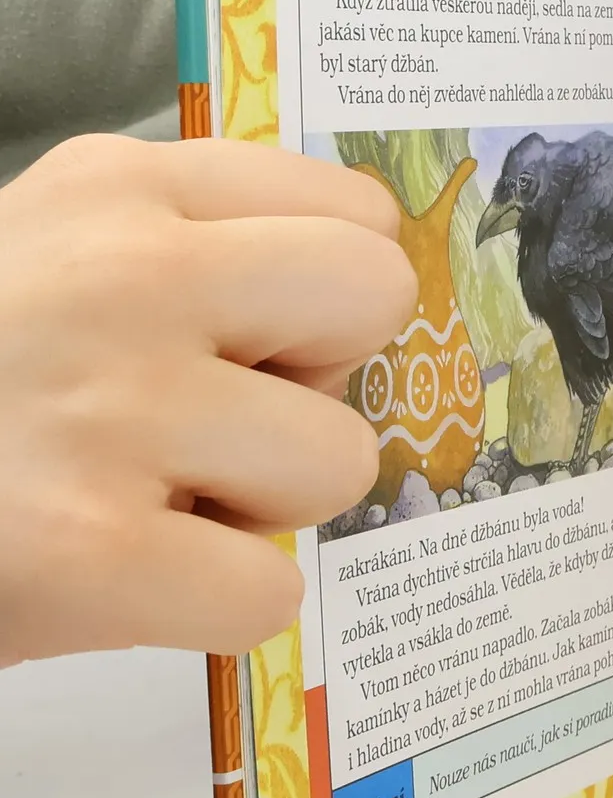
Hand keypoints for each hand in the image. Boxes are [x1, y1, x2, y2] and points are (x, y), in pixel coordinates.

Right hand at [0, 136, 416, 665]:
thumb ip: (191, 254)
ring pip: (339, 461)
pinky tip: (118, 578)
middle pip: (377, 298)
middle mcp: (120, 272)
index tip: (242, 340)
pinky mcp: (86, 547)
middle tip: (216, 424)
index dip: (319, 299)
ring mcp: (107, 406)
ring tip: (143, 501)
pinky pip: (268, 591)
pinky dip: (209, 609)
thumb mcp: (50, 259)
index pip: (354, 214)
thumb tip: (352, 308)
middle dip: (321, 381)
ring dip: (257, 507)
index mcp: (114, 189)